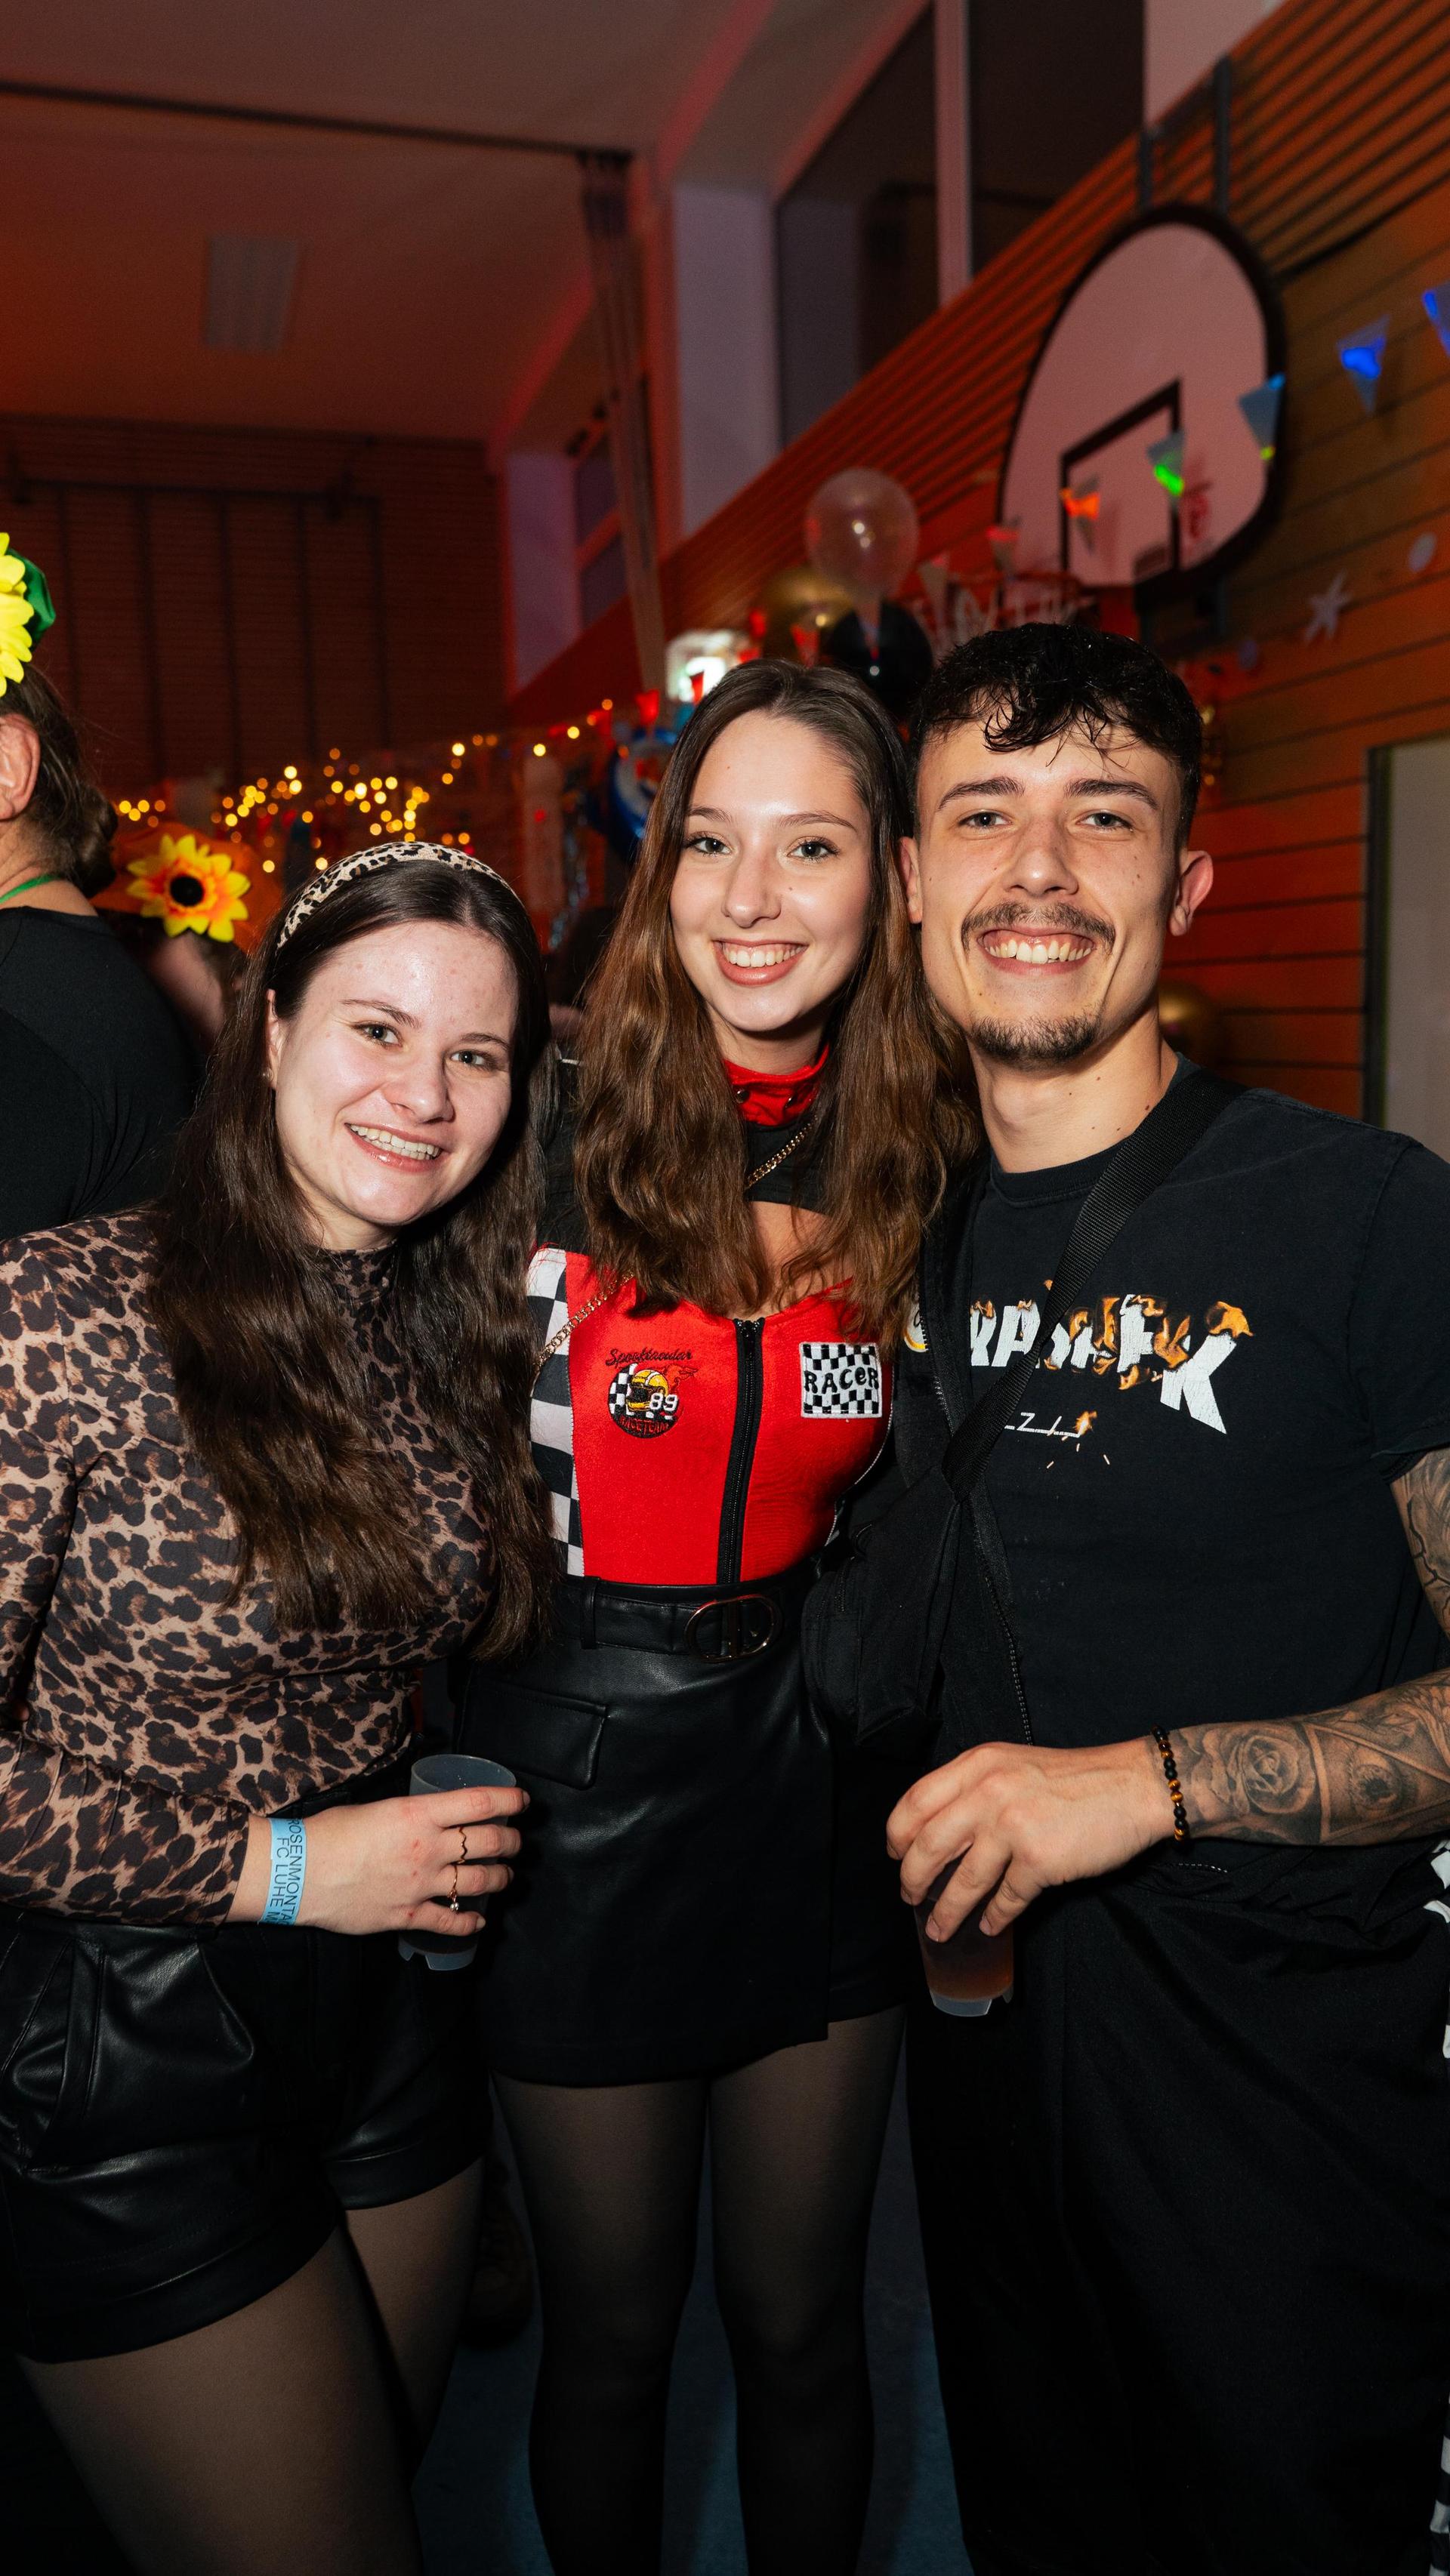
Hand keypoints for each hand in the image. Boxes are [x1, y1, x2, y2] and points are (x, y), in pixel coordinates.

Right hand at [230, 1783, 527, 1937]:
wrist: (299, 1873)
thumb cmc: (329, 1833)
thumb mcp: (375, 1808)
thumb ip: (408, 1814)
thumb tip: (425, 1816)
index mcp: (418, 1814)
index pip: (480, 1803)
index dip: (509, 1801)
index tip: (522, 1801)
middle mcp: (428, 1848)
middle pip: (489, 1843)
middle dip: (512, 1841)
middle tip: (516, 1841)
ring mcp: (420, 1884)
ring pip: (479, 1882)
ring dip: (501, 1879)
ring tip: (506, 1876)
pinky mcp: (408, 1915)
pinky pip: (450, 1921)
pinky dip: (470, 1924)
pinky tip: (478, 1922)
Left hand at [887, 1737, 1170, 1939]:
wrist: (1133, 1785)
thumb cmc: (1077, 1778)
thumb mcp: (1013, 1765)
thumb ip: (976, 1788)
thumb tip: (940, 1831)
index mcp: (978, 1765)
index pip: (916, 1801)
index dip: (898, 1834)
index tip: (895, 1854)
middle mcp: (988, 1792)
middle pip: (928, 1846)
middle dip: (912, 1879)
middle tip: (909, 1897)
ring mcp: (1013, 1827)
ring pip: (963, 1881)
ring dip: (947, 1912)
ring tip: (939, 1930)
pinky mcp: (1040, 1861)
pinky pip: (1006, 1899)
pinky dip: (995, 1918)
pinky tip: (989, 1926)